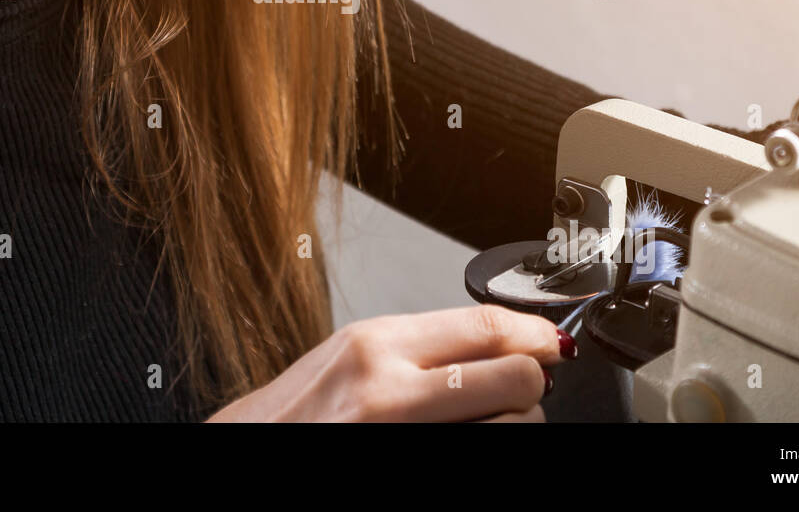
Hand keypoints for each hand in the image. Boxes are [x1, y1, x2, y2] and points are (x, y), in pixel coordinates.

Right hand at [205, 304, 574, 421]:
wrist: (246, 452)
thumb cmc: (290, 418)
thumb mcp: (349, 359)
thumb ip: (418, 350)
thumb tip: (497, 344)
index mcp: (377, 344)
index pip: (486, 325)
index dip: (535, 333)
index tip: (553, 342)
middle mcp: (391, 388)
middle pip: (515, 377)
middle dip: (530, 387)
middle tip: (519, 393)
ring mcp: (402, 438)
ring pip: (511, 427)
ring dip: (512, 426)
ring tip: (483, 424)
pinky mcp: (410, 474)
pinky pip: (479, 458)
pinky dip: (486, 449)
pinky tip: (463, 440)